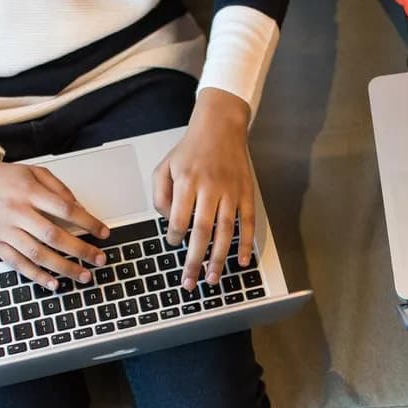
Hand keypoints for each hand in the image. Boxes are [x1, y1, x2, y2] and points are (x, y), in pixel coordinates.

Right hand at [0, 151, 108, 289]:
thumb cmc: (2, 177)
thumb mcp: (33, 172)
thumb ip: (59, 188)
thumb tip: (80, 209)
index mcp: (29, 192)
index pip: (66, 210)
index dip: (88, 222)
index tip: (104, 233)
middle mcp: (17, 211)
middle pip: (54, 236)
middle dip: (81, 250)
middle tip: (100, 259)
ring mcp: (4, 230)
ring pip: (37, 253)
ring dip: (64, 268)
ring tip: (84, 276)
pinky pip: (17, 264)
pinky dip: (37, 276)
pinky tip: (54, 283)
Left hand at [153, 87, 254, 290]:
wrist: (221, 126)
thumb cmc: (190, 149)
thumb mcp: (164, 165)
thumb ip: (160, 195)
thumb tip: (169, 222)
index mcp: (187, 181)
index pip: (179, 218)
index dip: (174, 236)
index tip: (173, 243)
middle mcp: (210, 188)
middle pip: (202, 232)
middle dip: (194, 260)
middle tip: (189, 282)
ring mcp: (231, 192)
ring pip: (225, 232)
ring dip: (218, 258)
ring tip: (212, 278)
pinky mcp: (246, 193)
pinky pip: (247, 223)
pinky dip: (245, 244)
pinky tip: (241, 262)